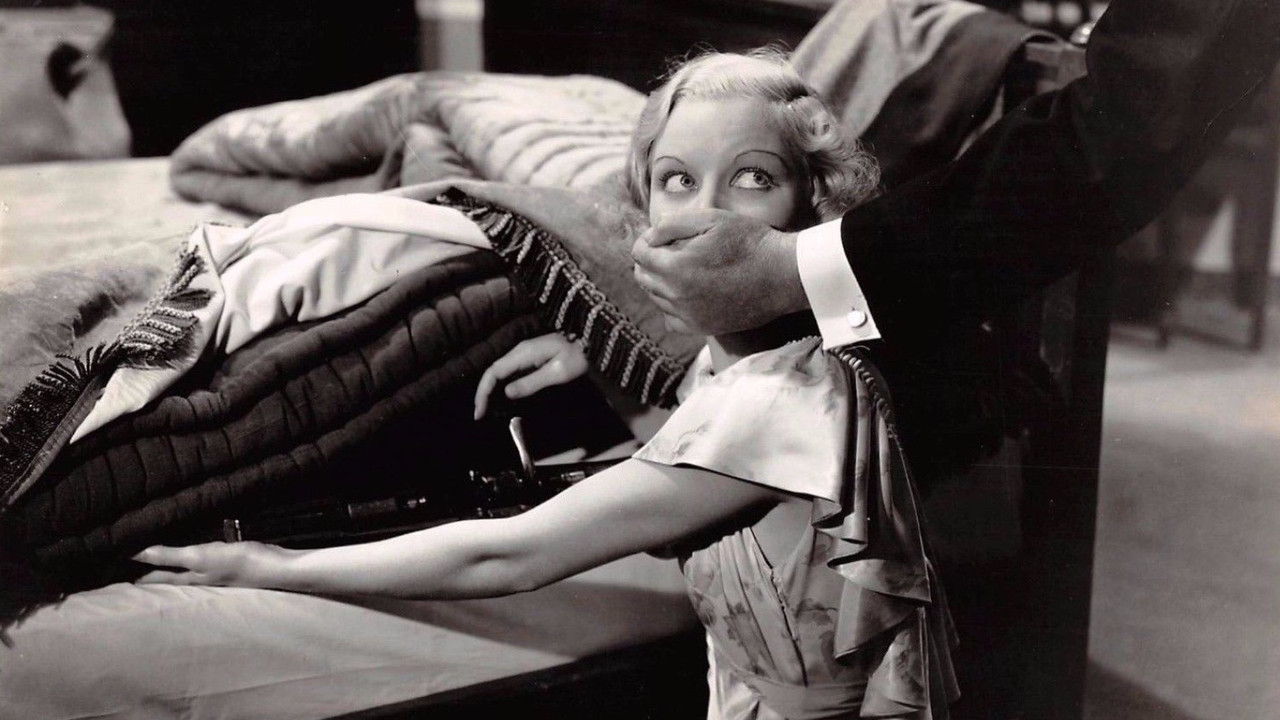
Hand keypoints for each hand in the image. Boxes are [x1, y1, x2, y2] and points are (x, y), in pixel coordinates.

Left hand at [133, 541, 295, 588]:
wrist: (277, 568)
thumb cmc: (238, 563)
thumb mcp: (200, 556)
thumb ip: (169, 555)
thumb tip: (135, 554)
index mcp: (187, 580)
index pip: (151, 578)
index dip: (133, 572)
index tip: (111, 563)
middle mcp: (196, 579)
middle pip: (165, 575)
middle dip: (146, 569)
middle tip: (124, 558)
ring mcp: (211, 573)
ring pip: (180, 569)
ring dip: (166, 562)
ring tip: (149, 552)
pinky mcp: (225, 564)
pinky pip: (198, 560)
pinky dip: (187, 556)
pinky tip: (189, 548)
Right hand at [473, 334, 588, 419]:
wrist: (590, 344)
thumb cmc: (577, 358)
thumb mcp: (557, 373)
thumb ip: (531, 382)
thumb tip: (507, 392)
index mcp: (523, 353)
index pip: (494, 371)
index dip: (483, 390)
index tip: (479, 410)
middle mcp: (519, 352)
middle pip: (493, 371)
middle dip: (483, 392)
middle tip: (479, 414)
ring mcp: (524, 354)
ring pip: (500, 372)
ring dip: (490, 390)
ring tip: (486, 409)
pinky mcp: (530, 358)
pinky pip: (510, 372)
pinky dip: (501, 386)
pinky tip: (501, 398)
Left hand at [630, 209, 806, 335]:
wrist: (783, 275)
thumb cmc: (751, 242)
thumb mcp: (713, 219)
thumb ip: (674, 223)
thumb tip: (650, 234)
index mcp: (676, 267)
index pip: (639, 253)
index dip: (647, 240)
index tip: (660, 235)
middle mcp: (677, 296)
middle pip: (643, 277)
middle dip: (650, 260)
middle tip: (668, 249)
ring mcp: (689, 315)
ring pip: (656, 298)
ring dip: (660, 282)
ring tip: (681, 268)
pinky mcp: (703, 328)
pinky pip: (671, 320)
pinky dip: (672, 306)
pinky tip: (686, 293)